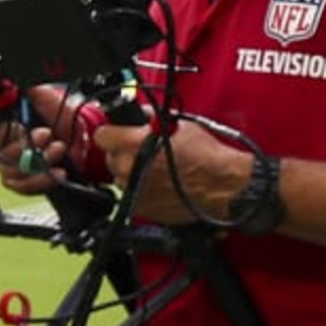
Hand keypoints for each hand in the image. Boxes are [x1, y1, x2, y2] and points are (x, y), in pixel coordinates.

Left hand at [15, 85, 251, 226]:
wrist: (224, 187)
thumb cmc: (207, 156)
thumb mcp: (177, 125)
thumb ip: (149, 120)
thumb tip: (138, 115)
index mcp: (133, 144)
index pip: (101, 135)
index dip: (112, 132)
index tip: (118, 132)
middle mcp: (128, 168)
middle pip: (110, 157)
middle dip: (124, 152)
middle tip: (143, 150)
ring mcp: (132, 191)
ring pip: (120, 177)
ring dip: (131, 171)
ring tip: (154, 169)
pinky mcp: (141, 209)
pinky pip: (131, 194)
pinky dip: (141, 189)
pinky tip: (159, 184)